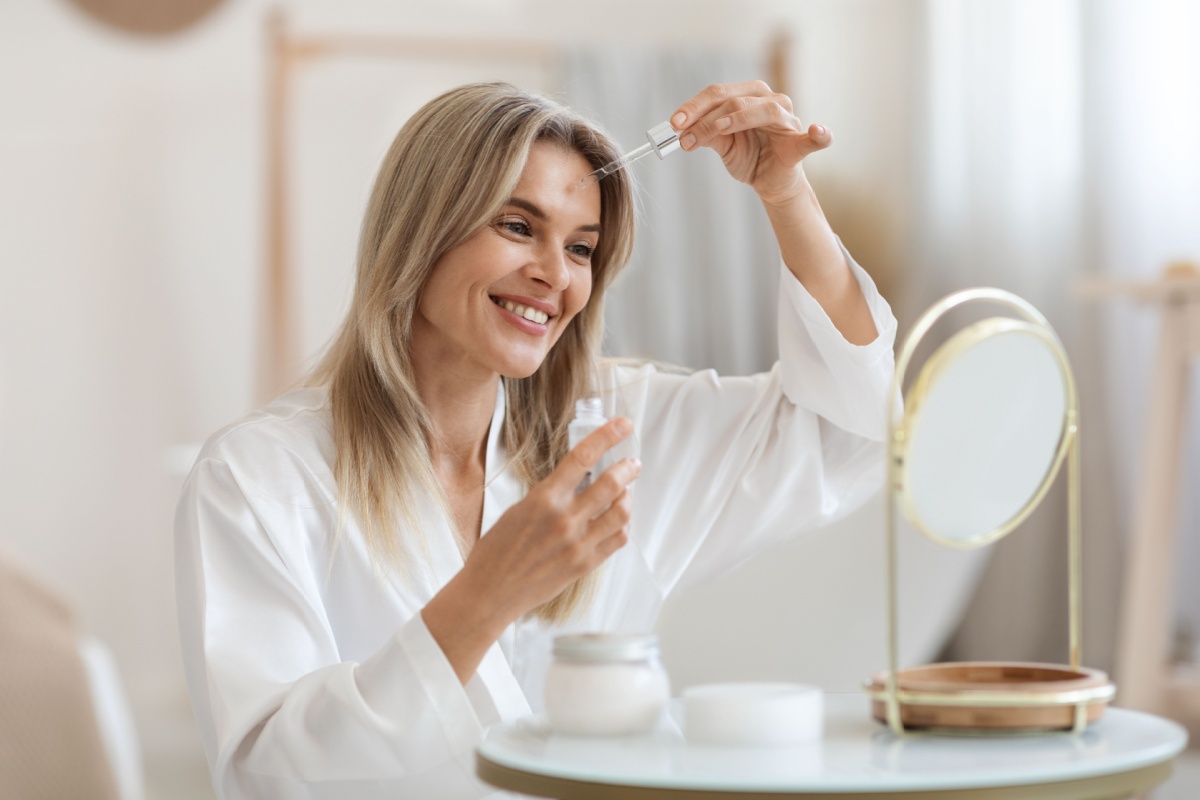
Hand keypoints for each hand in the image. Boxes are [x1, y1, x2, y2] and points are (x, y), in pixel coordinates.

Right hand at [423, 418, 638, 681]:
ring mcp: (578, 544)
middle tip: (632, 463)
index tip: (623, 425)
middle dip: (628, 468)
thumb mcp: (519, 509)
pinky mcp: (585, 565)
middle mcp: (565, 520)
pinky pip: (618, 539)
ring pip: (622, 512)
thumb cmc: (497, 551)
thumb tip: (578, 480)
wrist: (490, 593)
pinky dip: (623, 524)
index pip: (583, 457)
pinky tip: (617, 520)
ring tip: (626, 492)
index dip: (607, 436)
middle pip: (612, 484)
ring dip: (628, 496)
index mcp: (544, 499)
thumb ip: (550, 494)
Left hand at [670, 81, 830, 207]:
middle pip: (735, 98)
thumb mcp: (722, 146)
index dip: (694, 106)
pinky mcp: (798, 145)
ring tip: (717, 130)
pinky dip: (817, 135)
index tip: (674, 123)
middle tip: (684, 134)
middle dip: (706, 117)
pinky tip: (817, 131)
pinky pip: (811, 139)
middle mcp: (770, 101)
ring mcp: (787, 121)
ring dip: (736, 118)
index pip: (718, 93)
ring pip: (762, 110)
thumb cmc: (750, 157)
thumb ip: (705, 134)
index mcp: (749, 96)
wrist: (770, 183)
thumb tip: (681, 131)